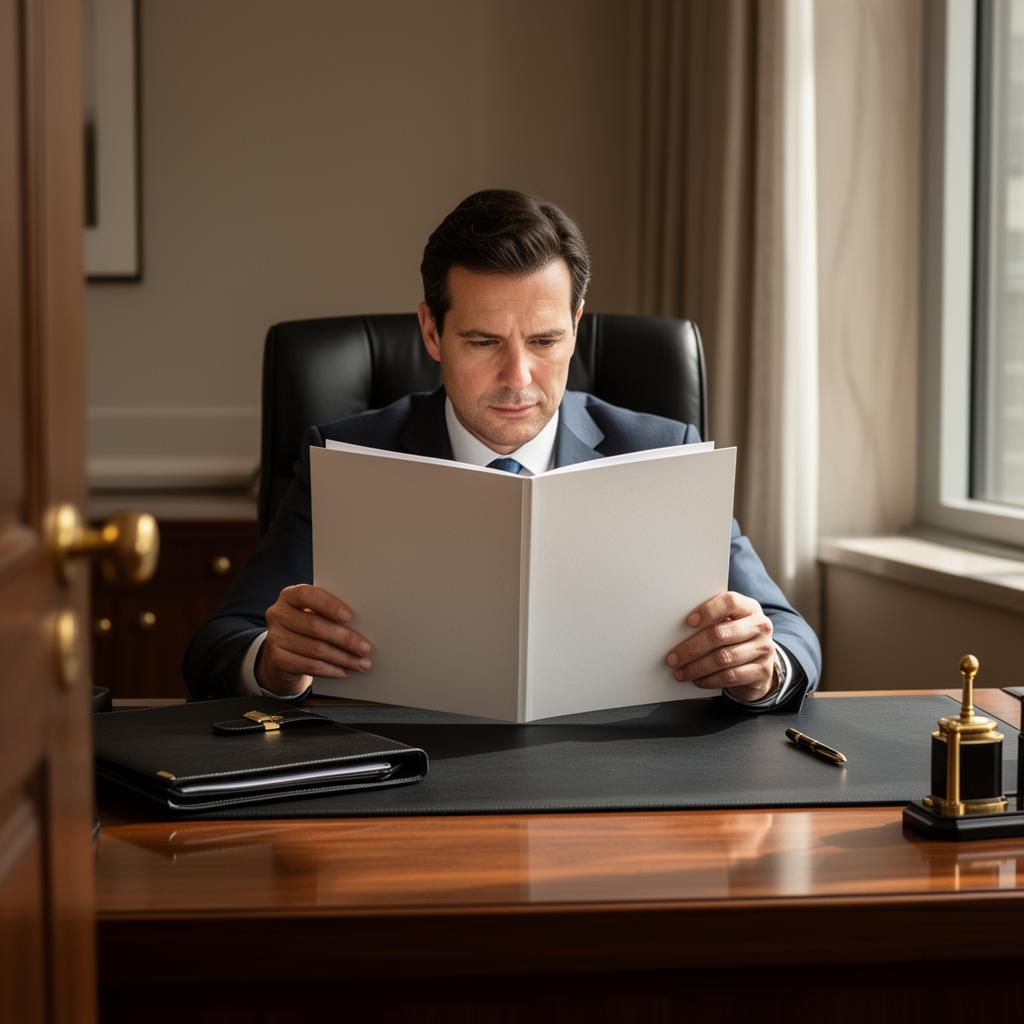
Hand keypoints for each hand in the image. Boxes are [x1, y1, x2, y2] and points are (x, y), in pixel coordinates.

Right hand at [256, 584, 371, 696]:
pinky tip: (346, 671)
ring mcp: (274, 637)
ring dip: (343, 658)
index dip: (328, 605)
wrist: (286, 650)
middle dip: (344, 638)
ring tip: (362, 663)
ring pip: (315, 649)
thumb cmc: (309, 625)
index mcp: (290, 595)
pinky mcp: (277, 659)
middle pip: (314, 626)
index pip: (307, 595)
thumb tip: (362, 623)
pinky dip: (332, 670)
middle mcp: (278, 614)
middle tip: (365, 648)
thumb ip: (331, 612)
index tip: (349, 616)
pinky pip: (310, 666)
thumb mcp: (316, 612)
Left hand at [665, 592, 775, 701]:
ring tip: (679, 673)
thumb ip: (711, 621)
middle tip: (672, 659)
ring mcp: (764, 649)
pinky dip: (709, 679)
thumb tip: (677, 630)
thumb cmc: (736, 639)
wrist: (761, 666)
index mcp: (749, 607)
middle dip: (691, 648)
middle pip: (720, 634)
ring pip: (723, 658)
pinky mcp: (763, 671)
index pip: (730, 602)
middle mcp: (760, 626)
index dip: (708, 611)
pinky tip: (697, 680)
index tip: (688, 622)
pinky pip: (731, 676)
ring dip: (696, 667)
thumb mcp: (729, 624)